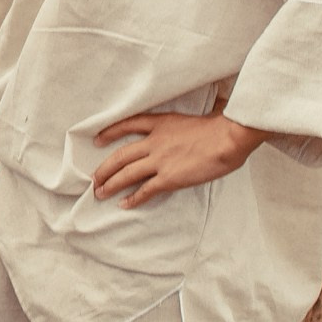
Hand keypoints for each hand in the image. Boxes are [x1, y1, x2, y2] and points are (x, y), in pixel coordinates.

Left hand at [91, 108, 268, 208]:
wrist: (227, 138)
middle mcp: (154, 141)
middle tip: (94, 178)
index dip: (109, 133)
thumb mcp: (192, 117)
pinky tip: (124, 204)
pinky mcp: (169, 178)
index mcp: (160, 123)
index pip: (126, 125)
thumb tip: (185, 125)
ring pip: (126, 174)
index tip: (98, 139)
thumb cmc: (219, 127)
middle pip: (120, 156)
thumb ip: (181, 124)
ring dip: (111, 184)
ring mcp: (160, 160)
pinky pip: (146, 190)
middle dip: (104, 169)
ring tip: (100, 193)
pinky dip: (133, 198)